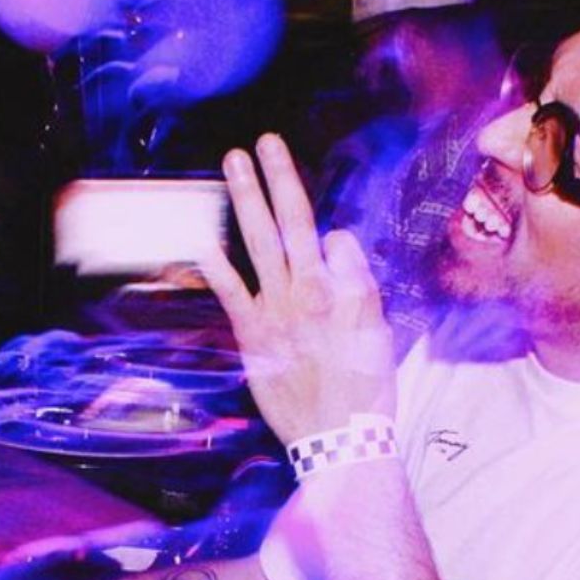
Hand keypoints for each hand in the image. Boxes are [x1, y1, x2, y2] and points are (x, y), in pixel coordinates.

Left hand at [200, 134, 396, 444]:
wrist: (341, 438)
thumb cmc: (365, 389)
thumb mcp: (378, 331)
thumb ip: (358, 282)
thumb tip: (338, 240)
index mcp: (336, 289)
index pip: (322, 234)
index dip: (320, 224)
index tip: (318, 232)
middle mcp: (303, 292)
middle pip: (288, 223)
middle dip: (275, 179)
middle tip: (263, 141)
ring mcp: (274, 312)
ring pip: (258, 243)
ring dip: (246, 200)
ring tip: (234, 165)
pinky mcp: (253, 338)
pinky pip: (231, 293)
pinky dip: (217, 267)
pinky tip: (202, 243)